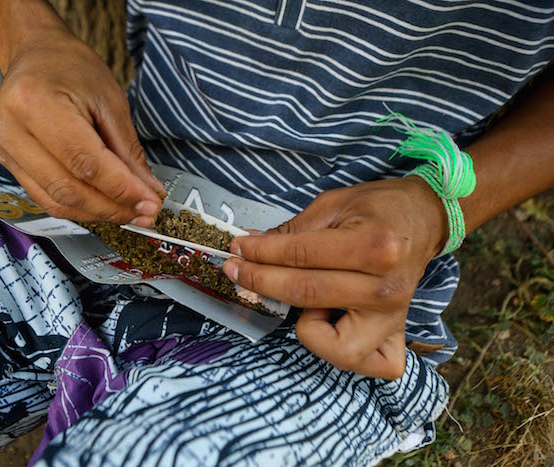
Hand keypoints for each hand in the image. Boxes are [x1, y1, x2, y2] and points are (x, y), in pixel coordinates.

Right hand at [0, 28, 165, 225]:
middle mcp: (10, 127)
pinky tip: (103, 205)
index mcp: (35, 101)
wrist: (36, 54)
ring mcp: (2, 147)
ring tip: (129, 211)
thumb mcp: (110, 101)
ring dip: (97, 212)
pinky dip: (78, 207)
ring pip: (55, 200)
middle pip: (68, 188)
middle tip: (145, 213)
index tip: (150, 202)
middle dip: (112, 207)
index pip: (85, 162)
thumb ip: (128, 152)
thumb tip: (147, 192)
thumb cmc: (72, 68)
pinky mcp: (5, 161)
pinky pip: (45, 197)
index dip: (121, 189)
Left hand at [223, 177, 448, 378]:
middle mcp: (385, 288)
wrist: (424, 217)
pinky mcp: (397, 332)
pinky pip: (368, 364)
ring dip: (306, 326)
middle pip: (306, 294)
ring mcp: (393, 316)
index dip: (260, 254)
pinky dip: (343, 353)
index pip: (300, 256)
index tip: (237, 249)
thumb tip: (250, 247)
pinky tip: (331, 324)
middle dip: (261, 281)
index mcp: (374, 246)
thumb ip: (292, 231)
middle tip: (237, 269)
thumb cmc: (378, 208)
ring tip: (307, 301)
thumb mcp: (333, 205)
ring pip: (336, 346)